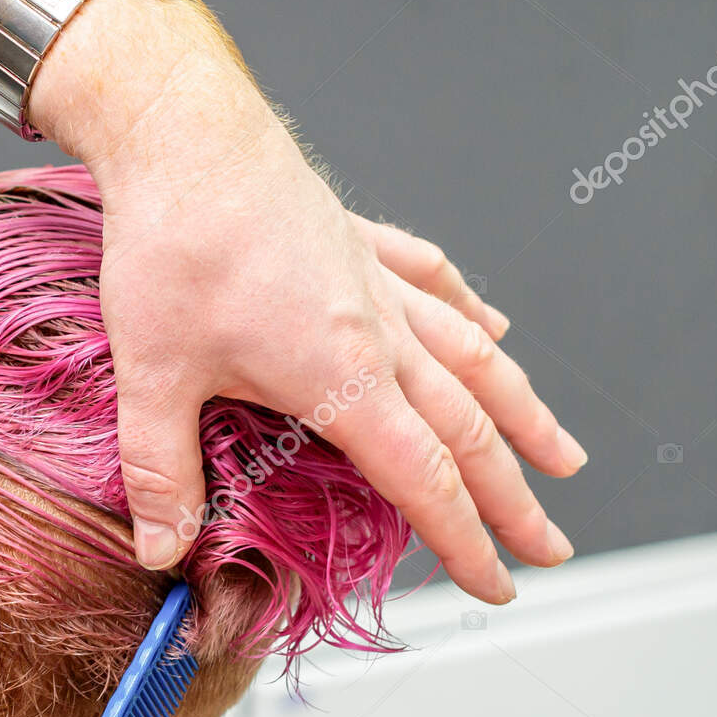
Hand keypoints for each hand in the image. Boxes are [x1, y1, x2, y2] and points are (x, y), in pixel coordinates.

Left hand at [34, 0, 585, 602]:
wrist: (182, 131)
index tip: (496, 585)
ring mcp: (376, 283)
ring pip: (473, 359)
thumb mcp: (154, 374)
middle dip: (514, 499)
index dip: (465, 542)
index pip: (423, 481)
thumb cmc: (172, 243)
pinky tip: (496, 331)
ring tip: (562, 456)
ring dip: (522, 414)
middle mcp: (379, 332)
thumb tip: (161, 550)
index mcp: (343, 375)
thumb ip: (162, 471)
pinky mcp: (358, 241)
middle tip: (551, 547)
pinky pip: (435, 284)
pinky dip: (472, 314)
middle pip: (468, 430)